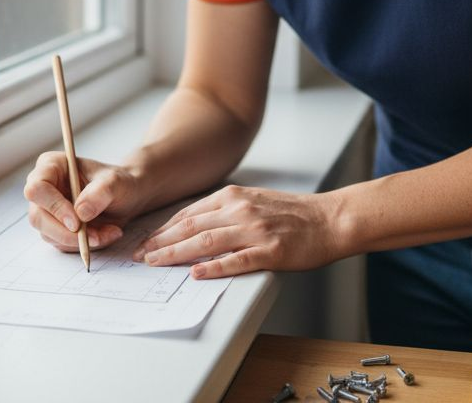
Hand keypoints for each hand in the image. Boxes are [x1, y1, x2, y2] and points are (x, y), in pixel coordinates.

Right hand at [23, 151, 149, 253]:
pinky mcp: (54, 228)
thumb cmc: (118, 183)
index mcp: (51, 166)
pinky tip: (105, 234)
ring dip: (80, 241)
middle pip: (38, 217)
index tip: (77, 222)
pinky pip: (62, 244)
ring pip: (49, 234)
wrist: (126, 197)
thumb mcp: (116, 183)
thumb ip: (100, 193)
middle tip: (96, 237)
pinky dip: (84, 245)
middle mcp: (44, 188)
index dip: (54, 207)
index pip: (37, 189)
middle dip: (67, 233)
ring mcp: (47, 210)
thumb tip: (80, 213)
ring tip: (110, 231)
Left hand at [132, 185, 345, 279]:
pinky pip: (236, 260)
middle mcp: (240, 210)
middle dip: (160, 242)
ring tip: (156, 263)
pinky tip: (196, 274)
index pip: (188, 214)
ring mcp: (255, 230)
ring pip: (206, 242)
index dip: (163, 229)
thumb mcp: (254, 200)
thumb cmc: (294, 213)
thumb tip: (195, 226)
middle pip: (191, 227)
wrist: (331, 219)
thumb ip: (226, 211)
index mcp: (233, 196)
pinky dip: (213, 267)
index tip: (145, 241)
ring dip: (176, 253)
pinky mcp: (270, 251)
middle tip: (140, 255)